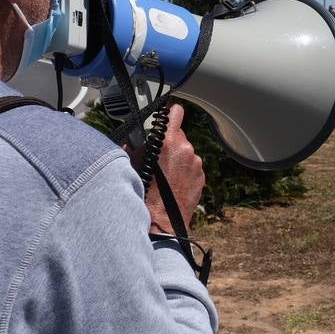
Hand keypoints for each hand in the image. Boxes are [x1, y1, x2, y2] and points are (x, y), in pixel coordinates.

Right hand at [132, 103, 205, 236]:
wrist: (161, 221)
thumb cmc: (144, 193)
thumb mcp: (132, 162)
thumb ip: (138, 143)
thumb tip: (138, 135)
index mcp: (169, 141)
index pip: (176, 112)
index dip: (169, 114)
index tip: (166, 118)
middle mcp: (186, 149)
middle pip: (179, 135)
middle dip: (169, 142)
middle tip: (158, 156)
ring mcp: (196, 163)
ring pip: (185, 152)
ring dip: (177, 158)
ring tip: (164, 175)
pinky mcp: (201, 176)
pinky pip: (192, 167)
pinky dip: (184, 171)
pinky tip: (173, 183)